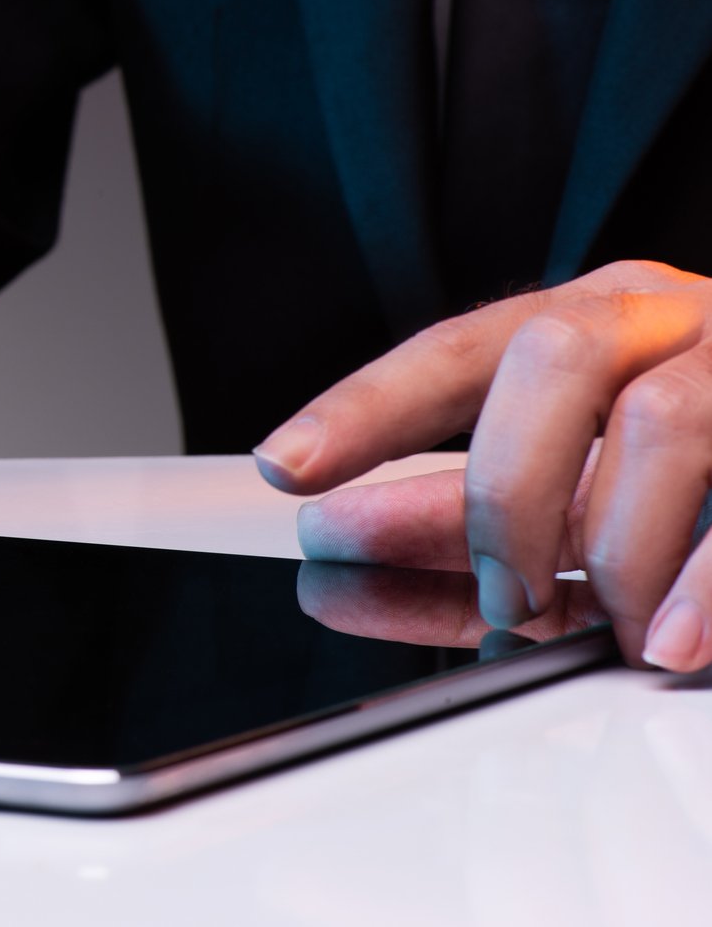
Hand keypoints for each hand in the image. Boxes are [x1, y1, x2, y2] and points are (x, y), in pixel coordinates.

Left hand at [256, 261, 711, 671]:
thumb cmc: (707, 473)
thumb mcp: (578, 494)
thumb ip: (462, 528)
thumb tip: (335, 562)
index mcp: (594, 320)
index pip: (458, 350)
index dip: (367, 405)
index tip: (290, 467)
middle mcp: (673, 317)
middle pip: (551, 360)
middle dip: (502, 489)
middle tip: (497, 600)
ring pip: (661, 424)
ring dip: (609, 546)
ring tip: (597, 625)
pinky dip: (704, 583)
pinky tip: (663, 644)